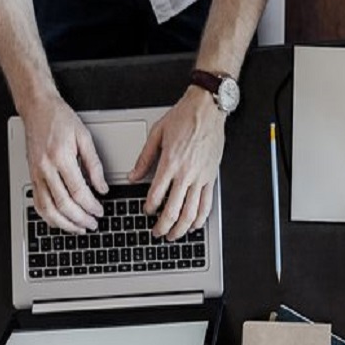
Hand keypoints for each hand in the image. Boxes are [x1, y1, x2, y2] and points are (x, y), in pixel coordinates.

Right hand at [23, 92, 107, 232]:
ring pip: (47, 208)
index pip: (78, 192)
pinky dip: (47, 215)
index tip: (100, 211)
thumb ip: (95, 165)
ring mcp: (36, 173)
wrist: (38, 109)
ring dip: (63, 222)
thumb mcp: (85, 138)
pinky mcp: (32, 175)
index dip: (91, 206)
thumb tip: (102, 187)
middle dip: (80, 218)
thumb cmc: (61, 119)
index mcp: (61, 158)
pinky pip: (37, 202)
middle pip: (62, 204)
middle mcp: (46, 168)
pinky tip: (59, 220)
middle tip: (92, 224)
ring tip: (78, 228)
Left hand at [129, 86, 225, 240]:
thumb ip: (144, 158)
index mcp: (170, 163)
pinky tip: (194, 225)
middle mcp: (186, 173)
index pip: (156, 196)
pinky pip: (207, 204)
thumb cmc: (184, 117)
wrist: (207, 109)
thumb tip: (133, 176)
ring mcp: (201, 177)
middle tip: (157, 233)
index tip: (145, 212)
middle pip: (174, 210)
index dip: (148, 208)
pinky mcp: (211, 177)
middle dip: (163, 227)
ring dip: (181, 228)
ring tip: (174, 235)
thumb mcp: (156, 134)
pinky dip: (201, 218)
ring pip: (192, 212)